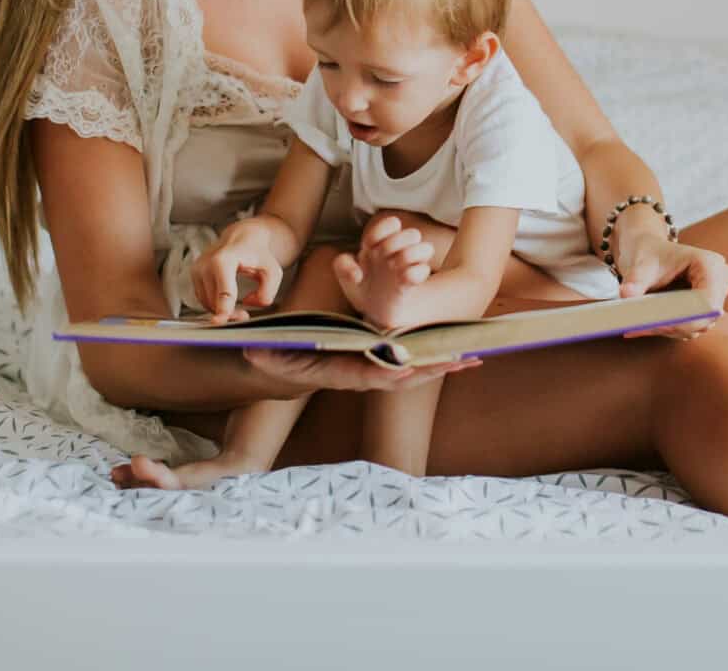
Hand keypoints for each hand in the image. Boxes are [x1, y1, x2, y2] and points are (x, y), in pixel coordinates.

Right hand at [192, 220, 283, 321]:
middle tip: (244, 316)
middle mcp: (206, 263)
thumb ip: (267, 290)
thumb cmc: (258, 254)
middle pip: (215, 301)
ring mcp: (198, 269)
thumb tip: (248, 302)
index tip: (222, 320)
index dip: (223, 308)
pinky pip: (203, 299)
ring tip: (239, 308)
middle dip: (229, 313)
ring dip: (222, 310)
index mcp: (225, 259)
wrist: (243, 238)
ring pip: (207, 303)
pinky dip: (215, 305)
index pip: (223, 290)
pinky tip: (228, 302)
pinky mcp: (194, 275)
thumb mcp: (272, 271)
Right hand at [244, 347, 478, 392]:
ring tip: (471, 357)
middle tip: (462, 361)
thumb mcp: (266, 353)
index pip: (366, 376)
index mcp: (336, 374)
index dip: (388, 372)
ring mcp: (368, 372)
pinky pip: (407, 363)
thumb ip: (265, 352)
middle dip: (431, 369)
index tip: (410, 367)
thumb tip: (256, 350)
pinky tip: (454, 352)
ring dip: (439, 365)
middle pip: (400, 377)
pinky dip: (431, 358)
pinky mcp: (375, 363)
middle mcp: (357, 376)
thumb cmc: (274, 356)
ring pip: (410, 372)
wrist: (278, 364)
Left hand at [333, 214, 435, 328]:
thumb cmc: (363, 286)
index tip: (370, 246)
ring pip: (426, 249)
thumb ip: (342, 265)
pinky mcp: (414, 283)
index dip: (381, 232)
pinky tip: (401, 280)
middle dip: (396, 244)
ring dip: (410, 256)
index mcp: (382, 243)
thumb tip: (356, 273)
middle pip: (412, 234)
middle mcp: (400, 252)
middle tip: (384, 258)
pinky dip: (414, 274)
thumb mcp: (345, 275)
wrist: (376, 311)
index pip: (391, 224)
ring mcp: (409, 266)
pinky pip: (424, 271)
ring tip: (394, 267)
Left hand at [614, 223, 727, 339]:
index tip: (658, 325)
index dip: (687, 319)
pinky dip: (668, 329)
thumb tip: (627, 295)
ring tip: (638, 325)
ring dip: (668, 329)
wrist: (650, 253)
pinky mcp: (706, 310)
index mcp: (710, 265)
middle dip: (673, 326)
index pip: (709, 303)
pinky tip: (645, 325)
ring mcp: (716, 297)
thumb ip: (635, 280)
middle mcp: (720, 281)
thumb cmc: (649, 254)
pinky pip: (691, 327)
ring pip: (696, 326)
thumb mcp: (640, 265)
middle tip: (639, 327)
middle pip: (703, 318)